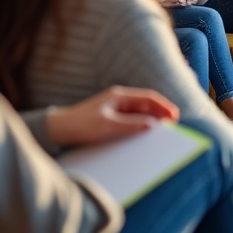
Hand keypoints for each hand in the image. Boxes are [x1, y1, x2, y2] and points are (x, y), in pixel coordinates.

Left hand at [46, 86, 178, 147]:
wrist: (58, 130)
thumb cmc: (80, 125)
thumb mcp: (107, 126)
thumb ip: (130, 124)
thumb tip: (152, 125)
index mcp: (119, 96)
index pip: (149, 97)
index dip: (164, 106)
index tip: (175, 116)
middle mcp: (119, 100)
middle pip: (146, 105)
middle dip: (161, 114)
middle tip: (173, 126)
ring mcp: (115, 109)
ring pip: (140, 113)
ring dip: (151, 121)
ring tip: (162, 133)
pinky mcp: (111, 119)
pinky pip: (131, 121)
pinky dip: (140, 126)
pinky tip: (144, 136)